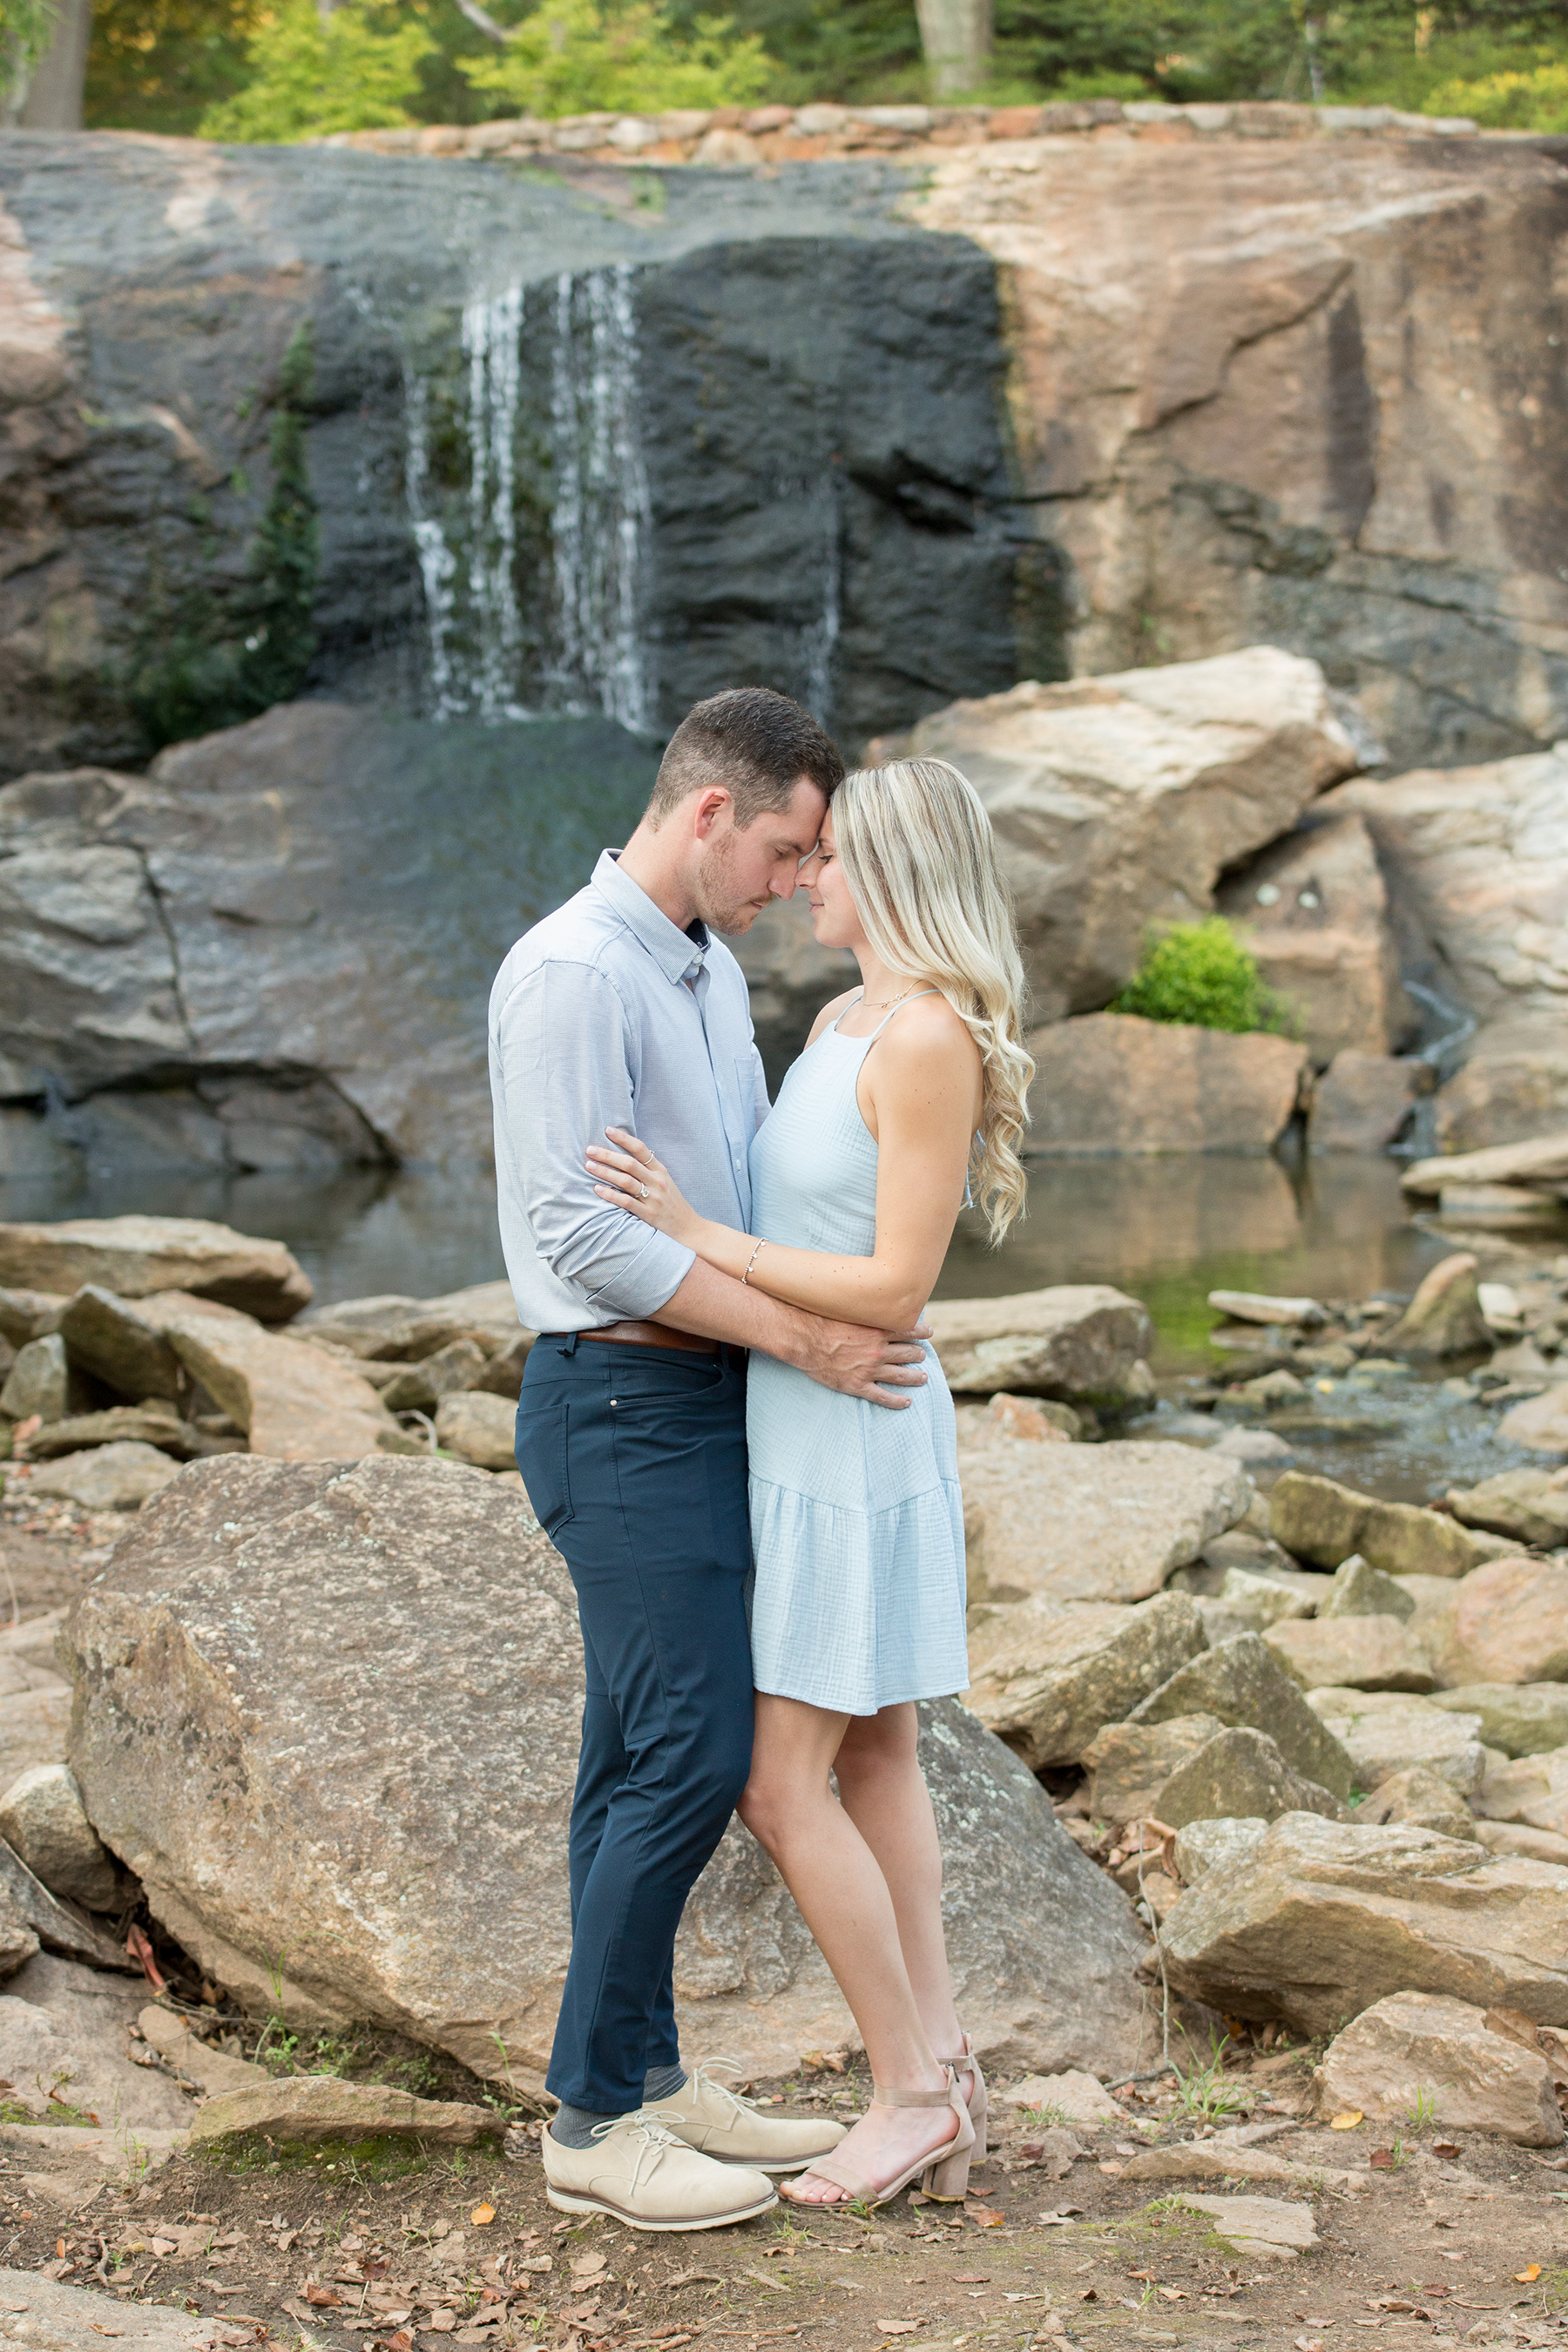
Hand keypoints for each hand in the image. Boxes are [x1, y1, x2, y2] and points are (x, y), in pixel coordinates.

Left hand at [587, 1127, 700, 1245]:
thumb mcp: (664, 1182)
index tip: (608, 1130)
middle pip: (629, 1163)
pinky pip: (626, 1202)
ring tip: (589, 1166)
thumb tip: (622, 1158)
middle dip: (607, 1155)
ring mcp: (653, 1198)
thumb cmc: (672, 1204)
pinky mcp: (648, 1214)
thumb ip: (647, 1171)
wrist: (689, 1228)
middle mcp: (657, 1181)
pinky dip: (611, 1194)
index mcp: (660, 1171)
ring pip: (626, 1181)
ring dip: (605, 1172)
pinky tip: (597, 1189)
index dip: (624, 1138)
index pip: (641, 1149)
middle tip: (589, 1149)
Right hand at [789, 1315, 932, 1409]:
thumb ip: (866, 1309)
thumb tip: (876, 1300)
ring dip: (915, 1377)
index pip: (908, 1330)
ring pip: (901, 1375)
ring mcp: (869, 1369)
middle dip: (918, 1354)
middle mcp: (878, 1350)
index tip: (929, 1332)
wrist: (803, 1339)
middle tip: (923, 1355)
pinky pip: (882, 1396)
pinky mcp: (857, 1385)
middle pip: (908, 1353)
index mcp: (877, 1330)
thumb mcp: (849, 1308)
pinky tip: (907, 1402)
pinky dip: (897, 1401)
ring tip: (923, 1377)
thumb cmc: (821, 1319)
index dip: (921, 1331)